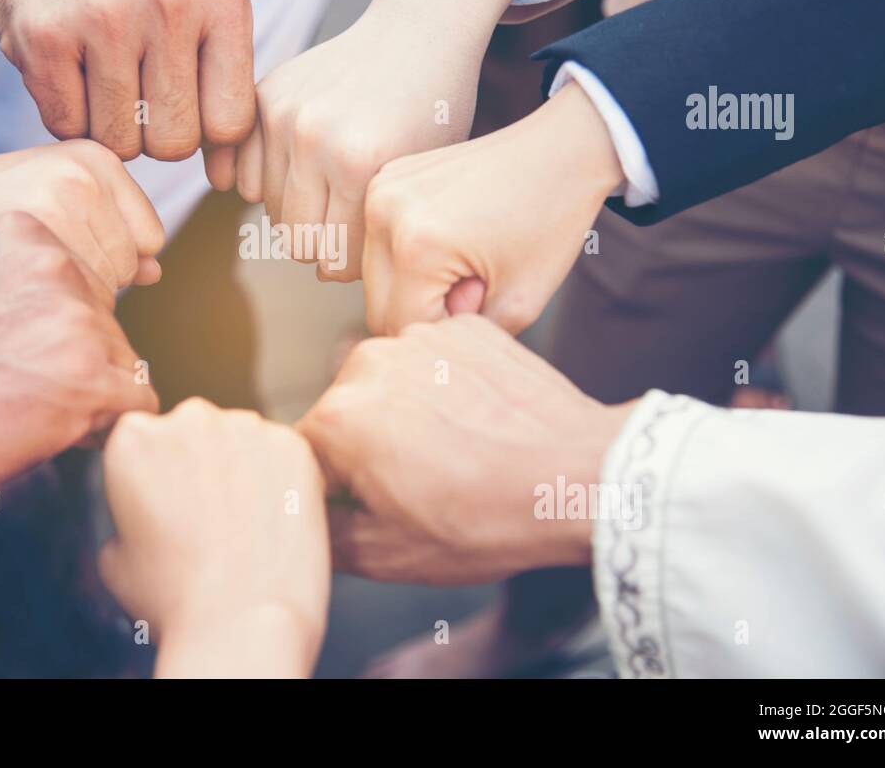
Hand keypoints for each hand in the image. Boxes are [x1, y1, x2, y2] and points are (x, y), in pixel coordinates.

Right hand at [0, 0, 254, 158]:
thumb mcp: (199, 9)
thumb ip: (222, 89)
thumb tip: (230, 180)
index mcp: (222, 2)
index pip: (230, 124)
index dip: (201, 131)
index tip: (178, 103)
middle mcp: (170, 7)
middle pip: (173, 145)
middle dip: (151, 134)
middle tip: (131, 89)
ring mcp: (105, 21)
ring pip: (119, 143)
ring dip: (105, 126)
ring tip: (97, 74)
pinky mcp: (45, 37)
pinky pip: (67, 128)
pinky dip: (64, 113)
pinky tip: (64, 67)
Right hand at [0, 139, 164, 291]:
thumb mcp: (53, 200)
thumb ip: (109, 230)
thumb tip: (156, 271)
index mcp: (99, 159)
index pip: (150, 239)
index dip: (111, 260)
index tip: (61, 250)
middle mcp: (86, 174)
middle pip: (130, 265)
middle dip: (92, 280)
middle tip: (34, 262)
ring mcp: (63, 200)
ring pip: (107, 286)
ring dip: (71, 296)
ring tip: (22, 270)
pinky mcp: (38, 231)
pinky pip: (78, 296)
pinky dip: (53, 305)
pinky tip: (15, 285)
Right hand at [99, 399, 328, 677]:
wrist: (240, 621)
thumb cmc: (174, 598)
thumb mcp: (114, 557)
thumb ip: (125, 514)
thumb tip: (145, 513)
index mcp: (134, 439)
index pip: (145, 437)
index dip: (159, 474)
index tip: (170, 502)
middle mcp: (188, 418)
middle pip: (195, 431)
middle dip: (201, 464)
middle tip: (209, 516)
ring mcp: (245, 427)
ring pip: (242, 439)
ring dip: (243, 468)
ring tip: (245, 523)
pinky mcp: (292, 444)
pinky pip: (284, 454)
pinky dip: (283, 480)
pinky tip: (274, 520)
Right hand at [226, 0, 545, 279]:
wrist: (418, 31)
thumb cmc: (432, 110)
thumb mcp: (421, 178)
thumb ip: (378, 231)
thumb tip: (322, 276)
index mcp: (362, 164)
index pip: (336, 258)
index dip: (353, 263)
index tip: (368, 249)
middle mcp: (315, 139)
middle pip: (296, 240)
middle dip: (322, 245)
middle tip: (344, 228)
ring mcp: (284, 115)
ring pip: (268, 210)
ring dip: (297, 213)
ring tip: (329, 197)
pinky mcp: (264, 97)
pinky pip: (243, 174)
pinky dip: (267, 185)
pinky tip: (298, 176)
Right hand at [296, 315, 633, 584]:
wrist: (580, 478)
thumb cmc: (490, 519)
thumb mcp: (388, 555)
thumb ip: (324, 535)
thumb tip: (304, 520)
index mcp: (338, 419)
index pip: (305, 457)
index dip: (332, 491)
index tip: (366, 507)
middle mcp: (368, 363)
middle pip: (343, 412)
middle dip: (366, 447)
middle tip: (417, 484)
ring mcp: (420, 339)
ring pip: (388, 381)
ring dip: (405, 412)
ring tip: (454, 453)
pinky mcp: (464, 329)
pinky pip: (433, 360)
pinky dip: (446, 386)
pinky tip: (477, 423)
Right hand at [361, 81, 622, 334]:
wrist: (559, 149)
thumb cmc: (549, 222)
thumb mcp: (521, 302)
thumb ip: (466, 338)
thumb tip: (421, 344)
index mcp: (417, 248)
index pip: (404, 327)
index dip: (447, 330)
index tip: (486, 300)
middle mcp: (385, 215)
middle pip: (378, 306)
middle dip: (425, 309)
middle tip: (475, 283)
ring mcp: (379, 191)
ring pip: (374, 277)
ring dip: (412, 284)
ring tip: (461, 261)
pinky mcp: (382, 179)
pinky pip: (379, 242)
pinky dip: (407, 253)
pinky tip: (448, 236)